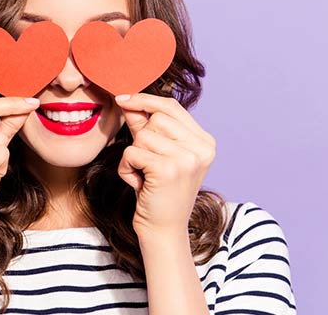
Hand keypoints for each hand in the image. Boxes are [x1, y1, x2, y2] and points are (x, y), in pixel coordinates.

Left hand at [114, 93, 216, 234]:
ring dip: (133, 156)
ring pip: (142, 136)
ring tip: (145, 176)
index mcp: (205, 141)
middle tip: (148, 164)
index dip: (145, 100)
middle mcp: (202, 148)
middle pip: (156, 119)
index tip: (122, 99)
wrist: (163, 229)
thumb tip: (126, 99)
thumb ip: (144, 125)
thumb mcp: (155, 153)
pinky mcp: (169, 169)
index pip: (172, 107)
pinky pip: (132, 152)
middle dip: (141, 138)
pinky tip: (139, 183)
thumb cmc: (157, 191)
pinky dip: (126, 168)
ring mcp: (188, 159)